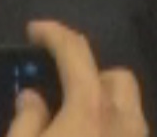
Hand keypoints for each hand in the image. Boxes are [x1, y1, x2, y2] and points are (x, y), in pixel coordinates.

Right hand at [6, 21, 146, 136]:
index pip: (76, 52)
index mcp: (91, 108)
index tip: (33, 30)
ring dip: (104, 104)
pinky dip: (112, 127)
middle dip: (91, 77)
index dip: (54, 34)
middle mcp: (125, 119)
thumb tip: (32, 98)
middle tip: (61, 97)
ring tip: (72, 125)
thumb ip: (26, 120)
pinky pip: (131, 132)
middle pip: (117, 78)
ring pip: (130, 107)